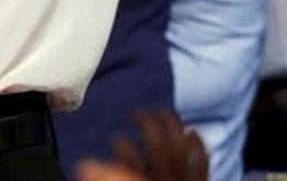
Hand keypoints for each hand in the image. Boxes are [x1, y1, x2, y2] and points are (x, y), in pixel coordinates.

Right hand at [75, 110, 208, 180]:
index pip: (128, 159)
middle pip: (160, 144)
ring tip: (162, 112)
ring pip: (183, 146)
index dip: (119, 146)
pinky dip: (197, 145)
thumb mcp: (130, 179)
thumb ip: (110, 175)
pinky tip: (191, 132)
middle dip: (148, 124)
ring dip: (173, 126)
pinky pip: (202, 161)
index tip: (110, 144)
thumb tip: (83, 167)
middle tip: (136, 113)